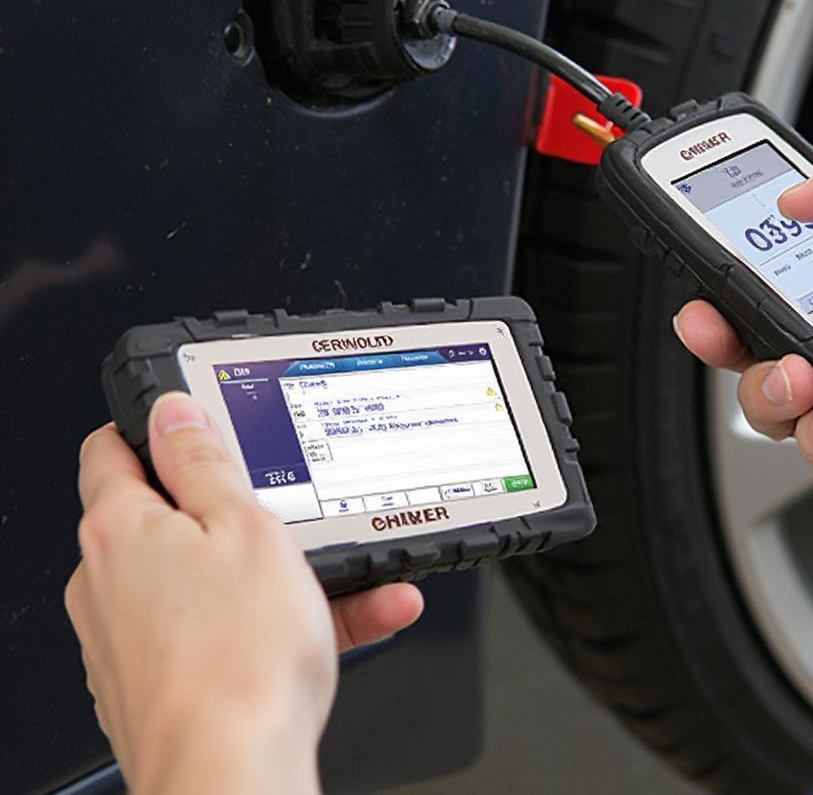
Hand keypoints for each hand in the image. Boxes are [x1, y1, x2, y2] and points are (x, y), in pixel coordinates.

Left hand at [65, 393, 423, 794]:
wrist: (233, 774)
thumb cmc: (239, 656)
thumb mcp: (244, 525)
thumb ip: (205, 462)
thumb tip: (173, 414)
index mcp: (120, 529)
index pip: (111, 450)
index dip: (153, 427)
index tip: (195, 425)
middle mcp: (107, 583)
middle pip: (168, 518)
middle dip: (233, 509)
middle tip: (286, 508)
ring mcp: (129, 640)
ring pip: (208, 580)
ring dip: (272, 571)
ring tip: (343, 575)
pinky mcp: (158, 684)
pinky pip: (220, 632)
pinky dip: (271, 623)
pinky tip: (344, 620)